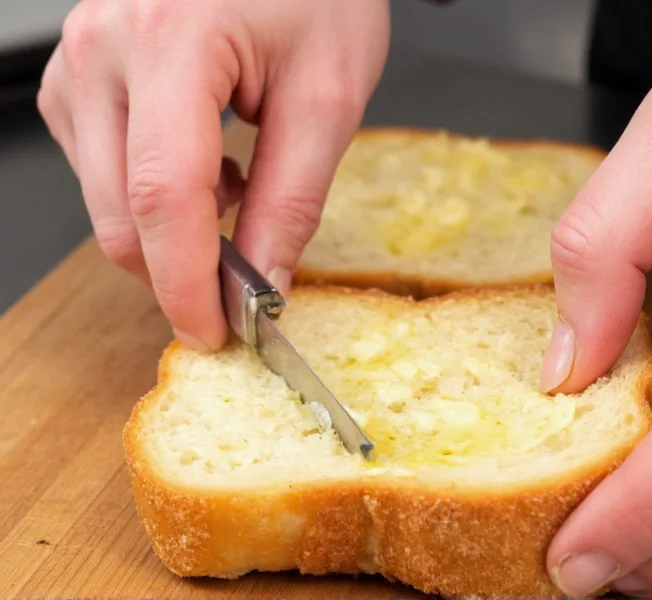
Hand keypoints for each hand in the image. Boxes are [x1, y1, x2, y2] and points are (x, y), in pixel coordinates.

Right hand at [38, 0, 389, 350]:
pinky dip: (154, 197)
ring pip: (108, 204)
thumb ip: (292, 198)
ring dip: (173, 230)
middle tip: (248, 281)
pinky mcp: (77, 79)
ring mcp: (79, 63)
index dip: (189, 283)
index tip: (217, 333)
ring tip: (239, 183)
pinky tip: (203, 165)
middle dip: (182, 271)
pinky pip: (101, 173)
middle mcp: (102, 50)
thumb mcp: (327, 95)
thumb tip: (261, 282)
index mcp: (168, 41)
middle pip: (123, 215)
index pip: (166, 198)